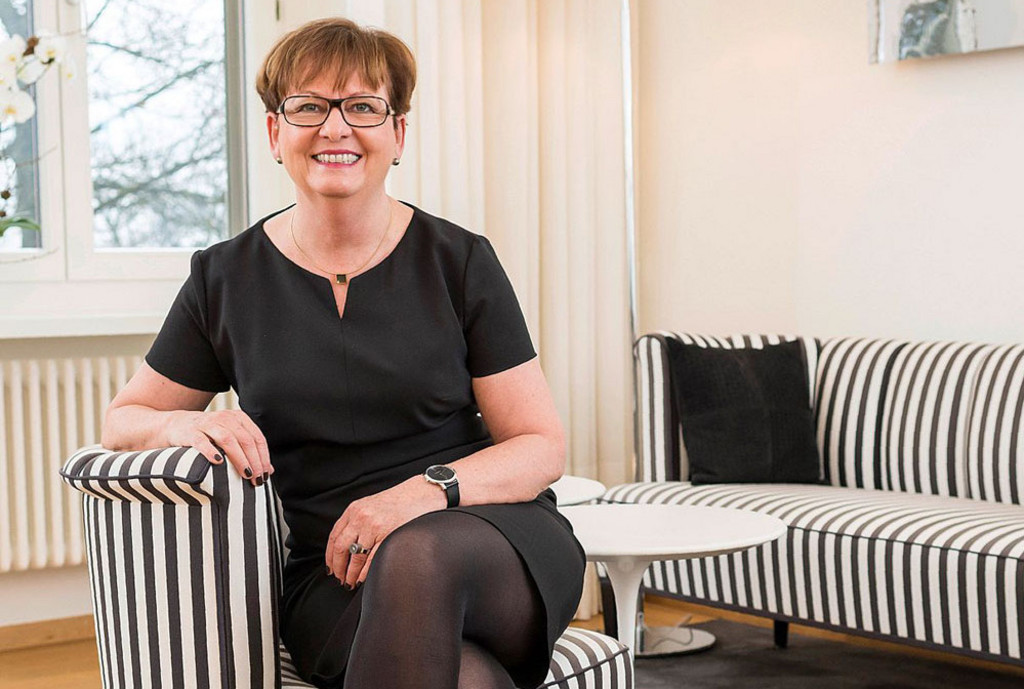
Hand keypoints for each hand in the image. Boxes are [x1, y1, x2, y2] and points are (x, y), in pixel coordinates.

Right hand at [165, 409, 272, 487]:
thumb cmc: (209, 435)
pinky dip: (210, 451)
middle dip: (254, 460)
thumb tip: (268, 470)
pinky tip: (218, 462)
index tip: (265, 474)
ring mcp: (207, 424)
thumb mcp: (231, 438)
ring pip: (228, 439)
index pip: (257, 437)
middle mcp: (224, 418)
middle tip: (257, 478)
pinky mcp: (190, 432)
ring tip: (245, 474)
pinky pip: (201, 441)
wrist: (177, 425)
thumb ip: (249, 451)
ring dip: (239, 458)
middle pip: (245, 439)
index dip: (263, 457)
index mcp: (238, 418)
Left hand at [325, 476, 446, 588]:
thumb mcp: (370, 505)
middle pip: (341, 548)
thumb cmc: (398, 501)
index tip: (331, 567)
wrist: (420, 493)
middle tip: (339, 579)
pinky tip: (363, 578)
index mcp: (354, 509)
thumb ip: (356, 521)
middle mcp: (361, 517)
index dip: (330, 556)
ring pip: (355, 557)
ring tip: (350, 582)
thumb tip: (345, 547)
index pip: (334, 536)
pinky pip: (372, 559)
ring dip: (351, 574)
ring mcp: (375, 526)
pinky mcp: (389, 534)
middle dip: (338, 568)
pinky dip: (365, 572)